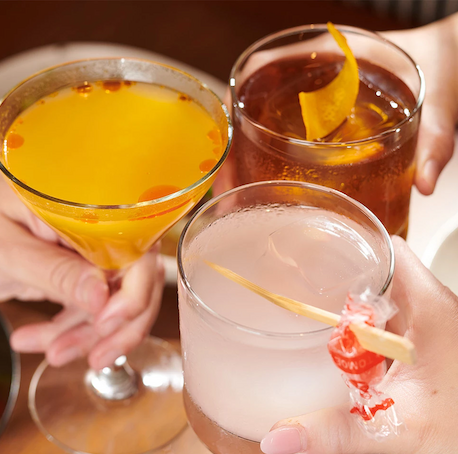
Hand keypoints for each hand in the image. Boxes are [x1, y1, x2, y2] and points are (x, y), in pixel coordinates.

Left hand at [0, 170, 163, 369]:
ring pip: (112, 303)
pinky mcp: (72, 275)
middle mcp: (93, 231)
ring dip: (88, 336)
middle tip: (94, 357)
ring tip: (51, 353)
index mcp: (83, 210)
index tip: (108, 322)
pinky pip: (86, 310)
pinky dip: (68, 333)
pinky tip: (36, 340)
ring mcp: (83, 255)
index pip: (133, 249)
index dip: (133, 290)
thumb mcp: (2, 249)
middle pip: (133, 281)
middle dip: (117, 325)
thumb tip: (104, 297)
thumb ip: (55, 272)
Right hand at [215, 16, 457, 197]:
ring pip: (262, 123)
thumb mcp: (438, 98)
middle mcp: (314, 75)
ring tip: (238, 194)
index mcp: (331, 54)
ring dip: (245, 157)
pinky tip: (267, 187)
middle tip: (227, 185)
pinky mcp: (323, 115)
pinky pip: (283, 134)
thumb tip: (422, 182)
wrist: (450, 55)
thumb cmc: (439, 60)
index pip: (263, 66)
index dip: (236, 98)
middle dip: (233, 145)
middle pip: (253, 104)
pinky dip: (267, 159)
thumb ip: (435, 138)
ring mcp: (314, 96)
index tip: (223, 133)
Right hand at [259, 237, 457, 453]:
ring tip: (316, 312)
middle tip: (305, 285)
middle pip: (380, 273)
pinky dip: (363, 330)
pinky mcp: (424, 350)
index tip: (320, 250)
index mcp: (433, 309)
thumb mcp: (393, 428)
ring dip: (351, 306)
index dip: (354, 244)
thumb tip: (280, 436)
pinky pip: (387, 325)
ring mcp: (429, 330)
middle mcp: (433, 312)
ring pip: (383, 300)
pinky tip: (342, 348)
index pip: (390, 250)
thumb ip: (332, 431)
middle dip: (342, 277)